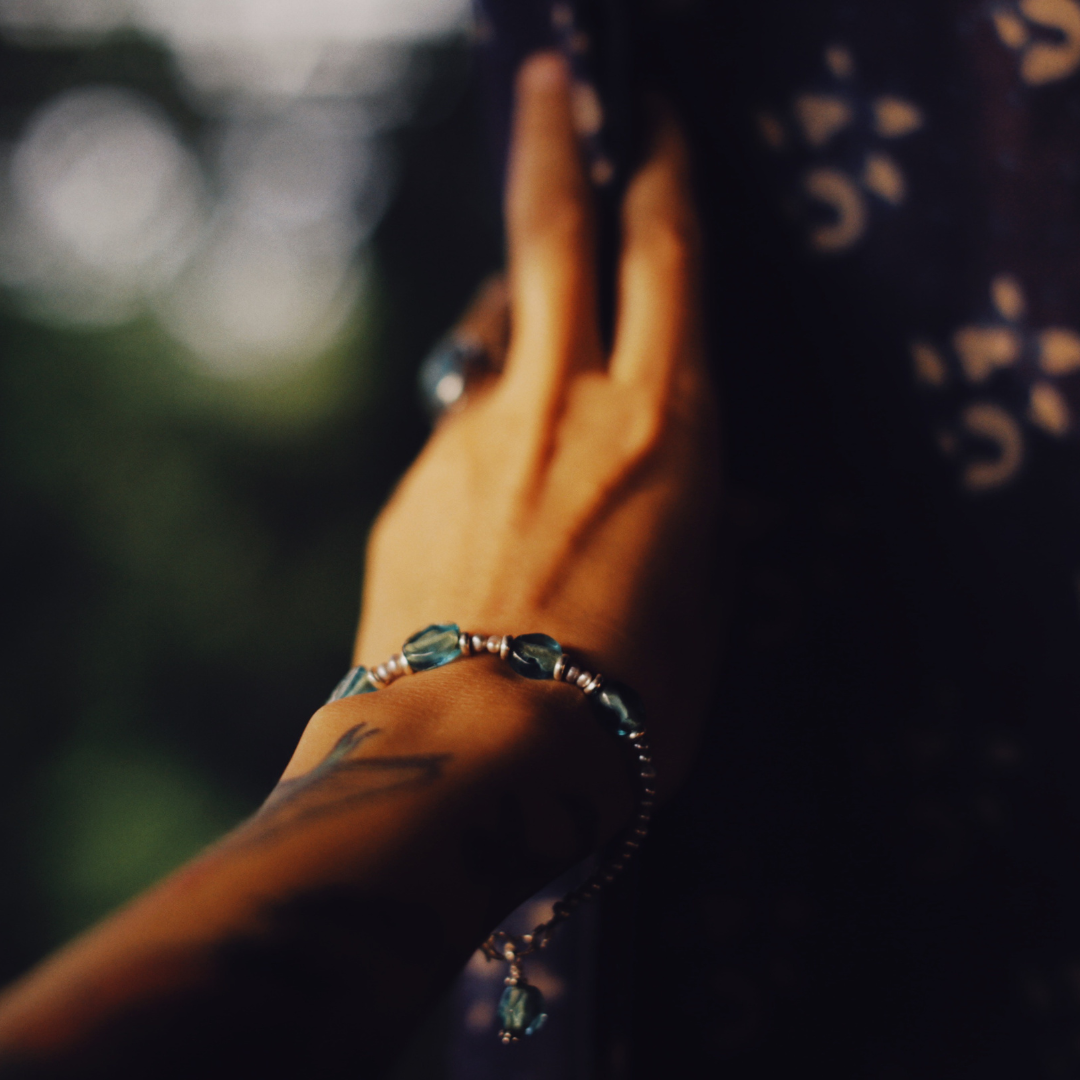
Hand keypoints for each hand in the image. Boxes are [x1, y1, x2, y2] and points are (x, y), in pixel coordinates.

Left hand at [355, 53, 719, 792]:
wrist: (479, 758)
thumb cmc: (629, 699)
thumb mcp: (700, 594)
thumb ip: (679, 502)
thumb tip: (649, 451)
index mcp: (661, 424)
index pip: (666, 256)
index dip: (663, 173)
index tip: (655, 120)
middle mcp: (562, 403)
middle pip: (553, 230)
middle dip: (558, 137)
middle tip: (554, 81)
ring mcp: (474, 435)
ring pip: (499, 333)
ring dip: (520, 313)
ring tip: (542, 347)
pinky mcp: (414, 484)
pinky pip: (463, 430)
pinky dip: (488, 434)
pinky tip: (499, 504)